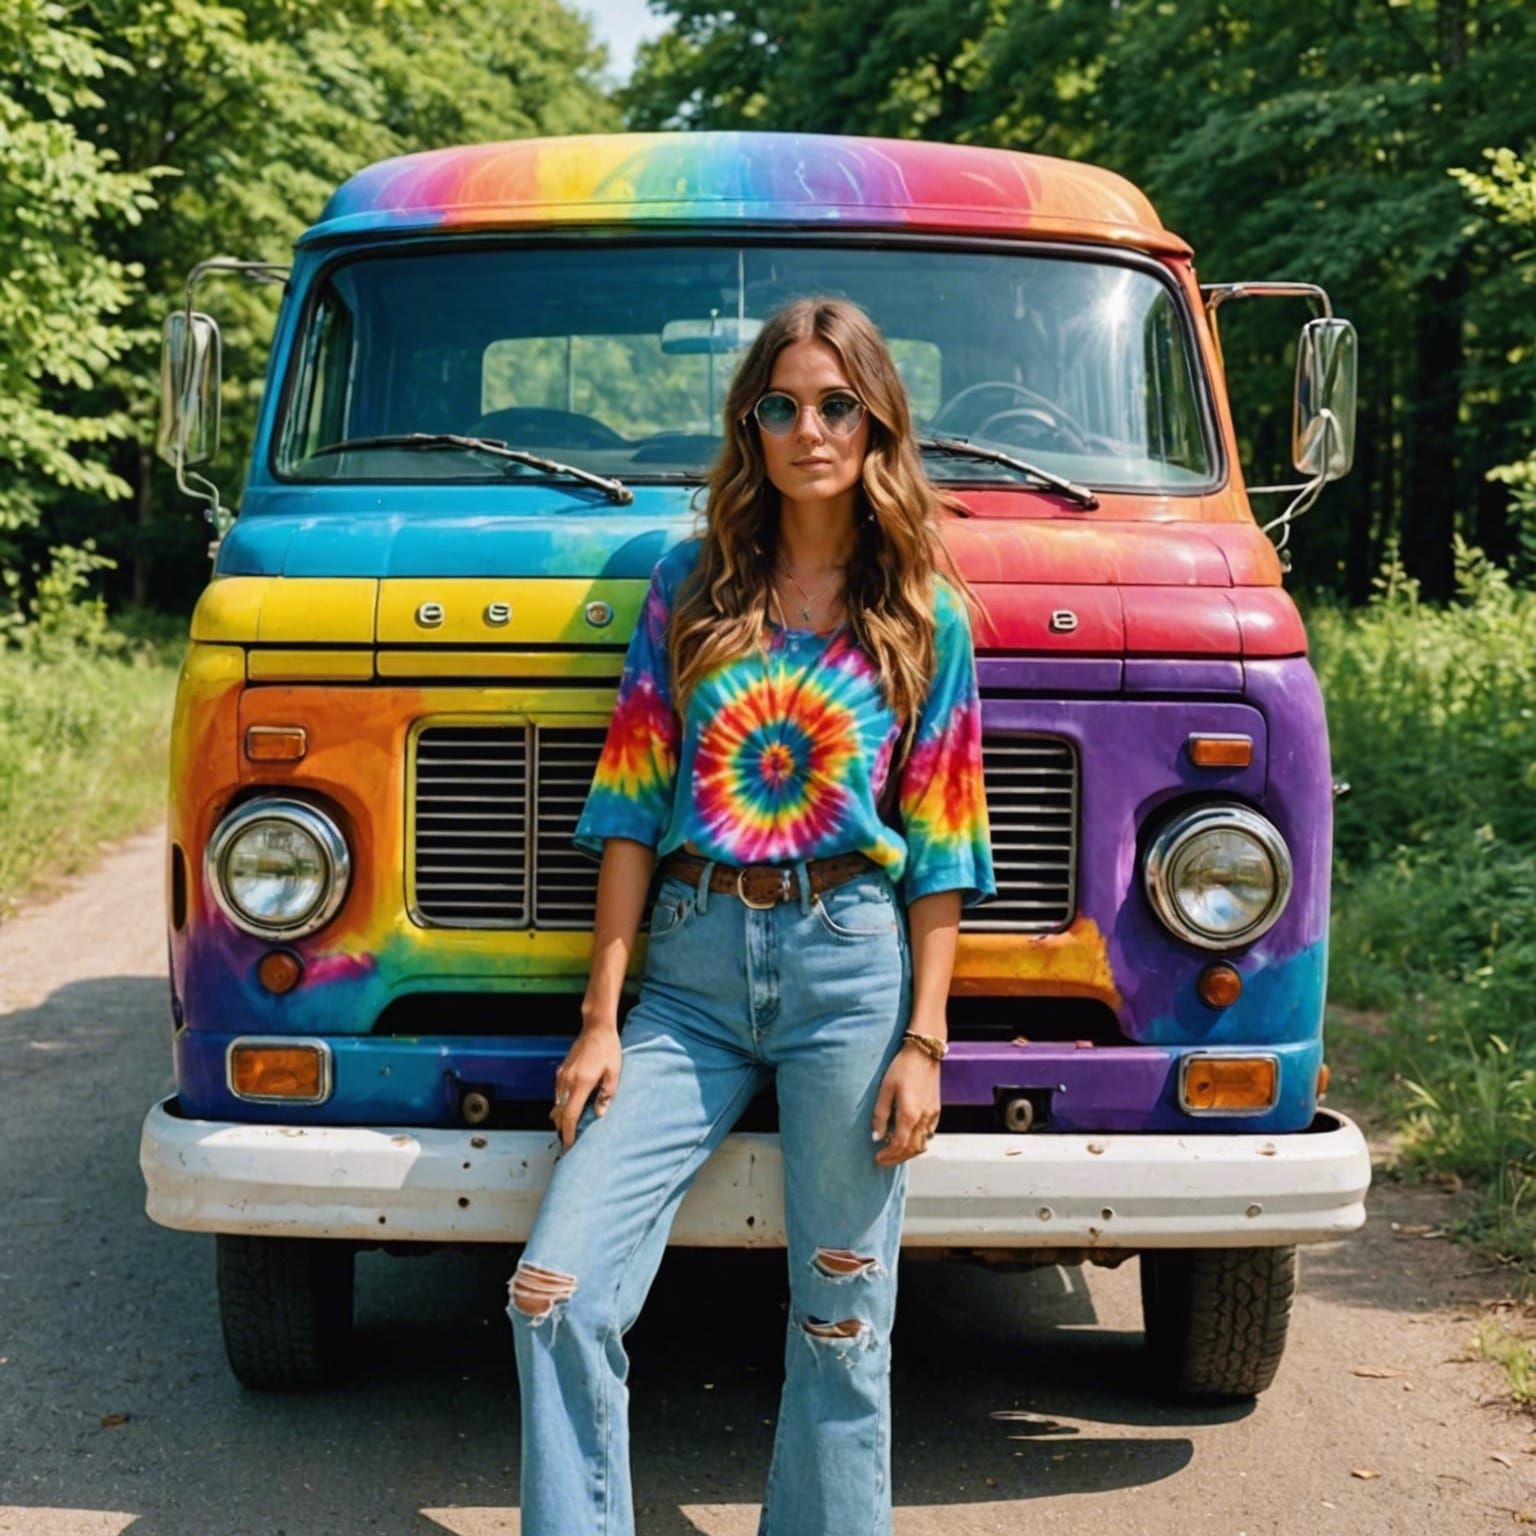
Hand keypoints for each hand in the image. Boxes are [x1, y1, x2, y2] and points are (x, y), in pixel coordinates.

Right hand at [550, 1023, 620, 1148]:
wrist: (596, 1027)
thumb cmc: (608, 1048)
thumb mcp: (614, 1072)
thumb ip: (607, 1094)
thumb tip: (600, 1113)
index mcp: (581, 1083)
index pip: (569, 1115)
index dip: (568, 1132)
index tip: (568, 1145)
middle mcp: (567, 1081)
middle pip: (559, 1112)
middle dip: (562, 1128)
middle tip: (570, 1139)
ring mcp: (562, 1075)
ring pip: (557, 1103)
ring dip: (561, 1116)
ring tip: (570, 1126)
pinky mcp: (562, 1070)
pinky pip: (558, 1093)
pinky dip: (561, 1103)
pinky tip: (571, 1106)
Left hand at [871, 1043, 940, 1164]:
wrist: (924, 1052)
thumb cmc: (902, 1068)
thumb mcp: (885, 1089)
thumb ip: (880, 1115)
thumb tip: (876, 1137)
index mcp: (909, 1114)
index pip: (899, 1145)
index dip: (887, 1156)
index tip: (877, 1158)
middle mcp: (924, 1118)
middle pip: (912, 1150)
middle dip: (897, 1158)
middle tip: (884, 1160)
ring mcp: (933, 1115)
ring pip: (923, 1144)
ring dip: (908, 1152)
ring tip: (894, 1151)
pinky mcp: (937, 1110)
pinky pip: (929, 1134)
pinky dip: (918, 1141)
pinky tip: (908, 1137)